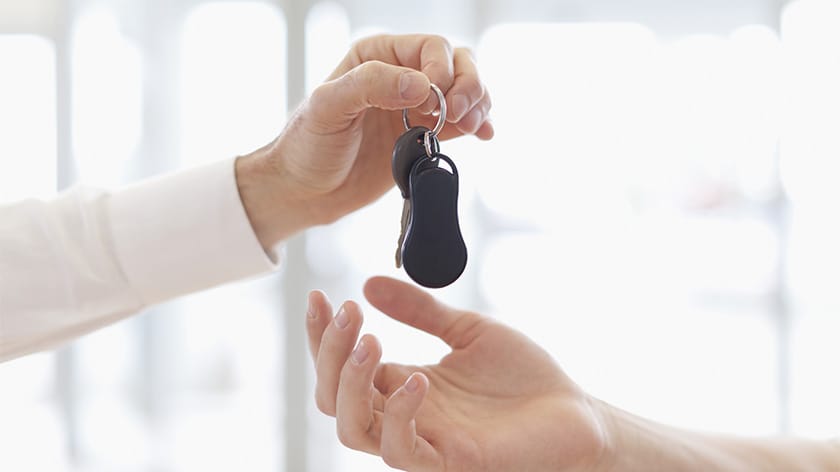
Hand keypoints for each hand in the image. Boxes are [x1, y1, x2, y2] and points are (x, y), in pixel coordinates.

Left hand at [236, 34, 492, 248]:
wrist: (305, 192)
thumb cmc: (306, 146)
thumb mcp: (327, 107)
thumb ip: (370, 86)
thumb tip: (420, 84)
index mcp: (377, 57)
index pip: (430, 48)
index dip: (442, 71)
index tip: (434, 103)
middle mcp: (401, 75)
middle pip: (457, 63)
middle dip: (468, 86)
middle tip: (459, 114)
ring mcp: (416, 107)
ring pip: (466, 90)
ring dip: (478, 104)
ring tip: (472, 126)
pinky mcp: (425, 136)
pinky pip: (462, 123)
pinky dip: (479, 124)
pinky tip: (484, 134)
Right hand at [306, 276, 609, 471]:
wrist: (574, 411)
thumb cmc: (523, 377)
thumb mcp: (468, 330)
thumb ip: (421, 310)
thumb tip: (369, 283)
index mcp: (401, 384)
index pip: (341, 367)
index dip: (322, 335)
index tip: (319, 296)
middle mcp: (403, 415)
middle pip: (333, 398)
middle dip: (329, 353)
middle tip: (350, 312)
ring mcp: (424, 441)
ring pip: (353, 429)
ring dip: (350, 383)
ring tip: (370, 340)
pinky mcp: (451, 461)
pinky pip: (402, 452)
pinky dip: (400, 414)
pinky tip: (417, 378)